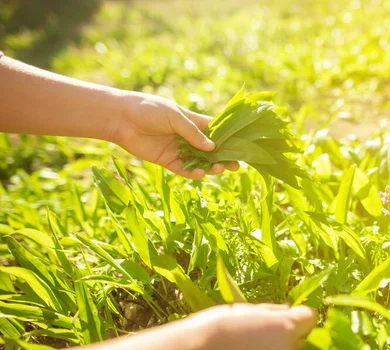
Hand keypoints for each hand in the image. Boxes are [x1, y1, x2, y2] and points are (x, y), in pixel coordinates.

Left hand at [110, 92, 238, 178]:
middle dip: (223, 157)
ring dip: (211, 167)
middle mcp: (187, 137)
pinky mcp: (167, 160)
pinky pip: (184, 169)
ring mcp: (178, 149)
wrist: (121, 118)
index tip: (241, 147)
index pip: (215, 130)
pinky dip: (193, 172)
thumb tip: (212, 148)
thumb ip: (192, 132)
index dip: (228, 138)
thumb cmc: (148, 109)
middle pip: (211, 150)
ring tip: (219, 169)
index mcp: (192, 121)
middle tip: (236, 165)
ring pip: (200, 161)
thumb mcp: (174, 117)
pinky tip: (200, 173)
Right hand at [178, 303, 316, 349]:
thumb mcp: (243, 309)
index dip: (299, 315)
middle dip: (282, 338)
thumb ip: (271, 311)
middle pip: (295, 342)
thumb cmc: (214, 329)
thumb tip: (289, 310)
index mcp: (284, 327)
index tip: (287, 317)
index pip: (309, 317)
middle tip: (254, 336)